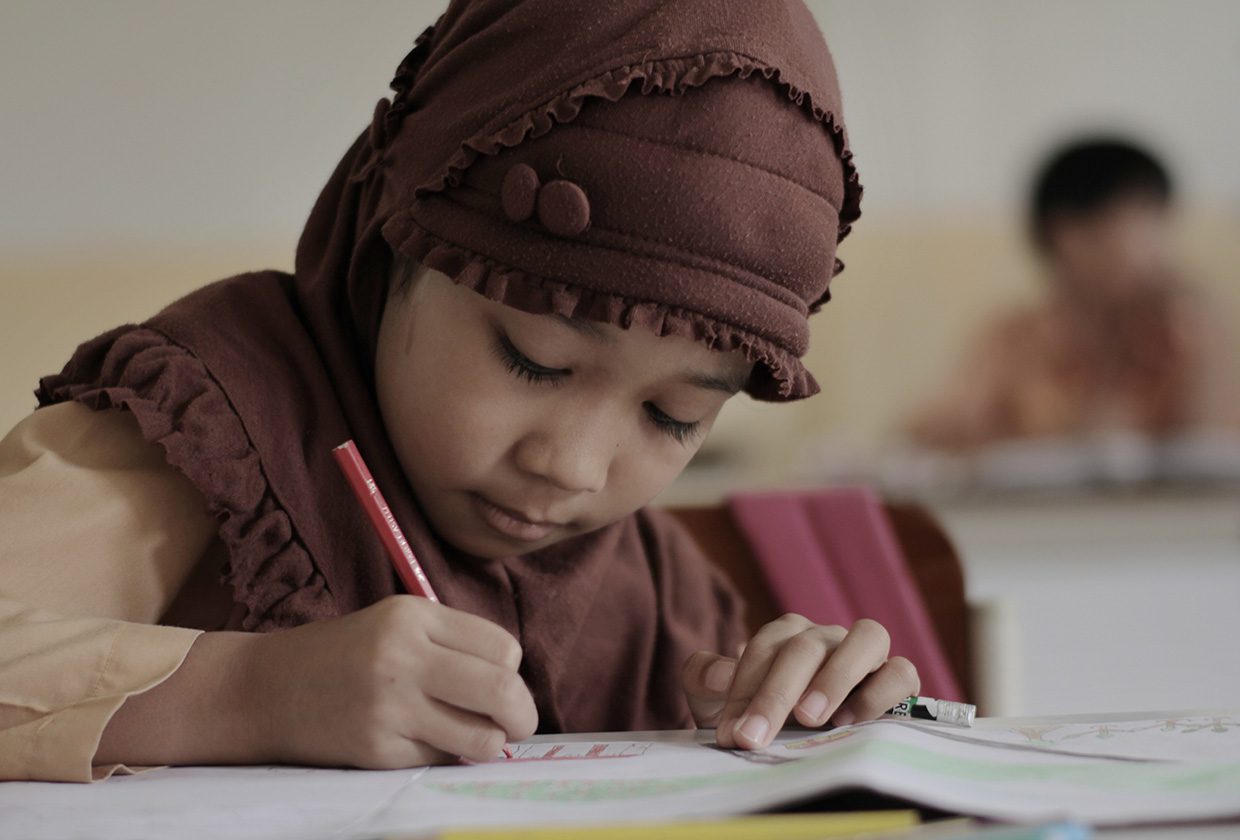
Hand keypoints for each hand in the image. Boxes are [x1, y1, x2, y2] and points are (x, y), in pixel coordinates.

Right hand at [252, 594, 537, 767]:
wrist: (264, 689)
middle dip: (522, 714)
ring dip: (489, 742)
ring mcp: (389, 708)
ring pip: (482, 737)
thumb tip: (516, 680)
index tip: (499, 678)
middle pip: (503, 690)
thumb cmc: (344, 653)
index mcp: (413, 617)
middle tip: (518, 723)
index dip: (511, 669)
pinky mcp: (377, 751)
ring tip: (474, 735)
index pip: (503, 648)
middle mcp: (403, 658)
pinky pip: (441, 759)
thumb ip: (453, 641)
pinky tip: (422, 740)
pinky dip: (444, 754)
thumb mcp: (396, 622)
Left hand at [681, 614, 918, 748]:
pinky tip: (849, 721)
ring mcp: (865, 655)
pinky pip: (901, 671)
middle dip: (776, 693)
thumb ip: (703, 677)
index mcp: (787, 634)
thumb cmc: (758, 717)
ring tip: (809, 718)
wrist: (790, 743)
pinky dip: (879, 691)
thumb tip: (720, 672)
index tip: (731, 733)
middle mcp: (827, 637)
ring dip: (837, 675)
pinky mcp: (897, 679)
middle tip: (753, 736)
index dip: (745, 689)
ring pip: (867, 637)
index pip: (767, 647)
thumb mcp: (718, 701)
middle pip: (806, 646)